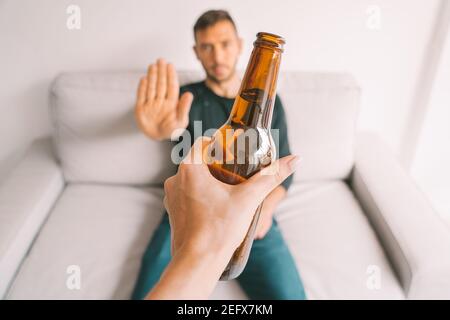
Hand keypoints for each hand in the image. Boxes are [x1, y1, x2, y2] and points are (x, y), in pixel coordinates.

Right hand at [135, 58, 193, 140]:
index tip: (170, 65)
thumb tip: (189, 94)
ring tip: (153, 66)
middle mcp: (161, 100)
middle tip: (161, 60)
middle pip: (161, 84)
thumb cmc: (171, 130)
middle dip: (161, 72)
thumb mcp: (180, 121)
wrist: (157, 137)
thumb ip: (184, 108)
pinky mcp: (141, 108)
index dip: (171, 75)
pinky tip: (144, 78)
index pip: (171, 86)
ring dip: (152, 76)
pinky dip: (142, 87)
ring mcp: (151, 103)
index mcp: (172, 102)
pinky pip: (141, 95)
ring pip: (152, 87)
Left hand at [148, 137, 299, 298]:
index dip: (219, 143)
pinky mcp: (173, 211)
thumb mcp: (249, 198)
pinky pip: (187, 194)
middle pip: (198, 161)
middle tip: (235, 169)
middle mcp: (175, 180)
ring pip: (191, 179)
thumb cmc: (219, 229)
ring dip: (208, 179)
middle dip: (216, 163)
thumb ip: (271, 176)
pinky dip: (200, 194)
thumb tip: (294, 160)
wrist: (198, 261)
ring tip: (228, 188)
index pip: (202, 142)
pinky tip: (216, 204)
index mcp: (189, 169)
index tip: (233, 150)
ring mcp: (171, 197)